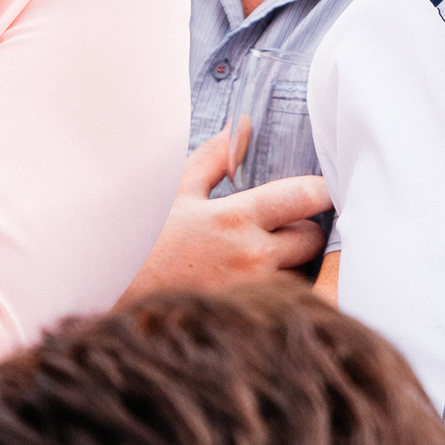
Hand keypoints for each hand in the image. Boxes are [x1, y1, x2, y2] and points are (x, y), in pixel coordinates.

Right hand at [122, 121, 332, 297]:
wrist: (120, 302)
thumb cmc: (146, 246)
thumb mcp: (176, 194)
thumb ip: (213, 158)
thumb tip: (241, 124)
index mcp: (235, 218)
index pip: (306, 196)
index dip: (322, 190)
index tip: (324, 190)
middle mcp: (252, 257)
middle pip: (312, 238)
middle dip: (301, 231)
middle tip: (279, 230)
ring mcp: (254, 293)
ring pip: (301, 273)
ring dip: (289, 265)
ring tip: (257, 263)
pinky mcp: (252, 320)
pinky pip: (285, 304)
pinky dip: (277, 294)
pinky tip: (250, 288)